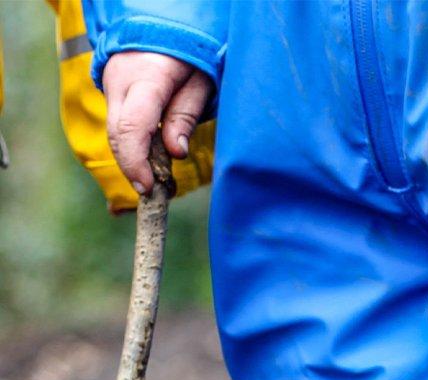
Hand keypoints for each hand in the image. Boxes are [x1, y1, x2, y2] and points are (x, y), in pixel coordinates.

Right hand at [103, 52, 212, 193]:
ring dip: (133, 159)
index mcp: (146, 77)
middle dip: (133, 168)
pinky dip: (132, 146)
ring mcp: (111, 85)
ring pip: (115, 132)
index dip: (136, 162)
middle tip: (154, 192)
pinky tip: (150, 158)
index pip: (133, 127)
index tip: (148, 187)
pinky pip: (119, 125)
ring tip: (155, 178)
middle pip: (118, 134)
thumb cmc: (189, 54)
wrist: (159, 23)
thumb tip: (175, 152)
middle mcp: (121, 81)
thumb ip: (185, 116)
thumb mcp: (200, 81)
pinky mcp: (111, 92)